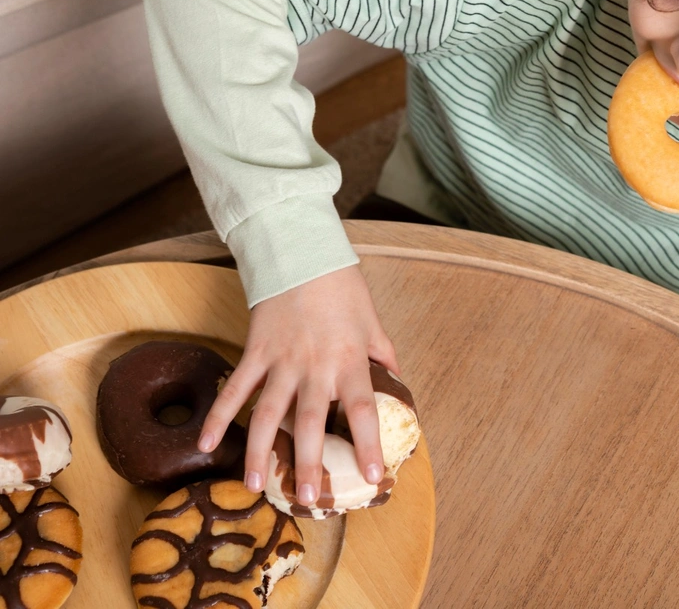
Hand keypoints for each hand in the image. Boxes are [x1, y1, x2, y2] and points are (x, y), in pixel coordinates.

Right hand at [197, 264, 401, 505]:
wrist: (302, 252)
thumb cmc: (342, 288)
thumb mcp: (372, 322)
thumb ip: (383, 356)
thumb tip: (397, 383)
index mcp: (349, 361)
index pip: (362, 411)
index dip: (367, 445)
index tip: (370, 476)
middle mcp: (315, 367)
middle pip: (312, 423)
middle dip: (311, 463)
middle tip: (309, 500)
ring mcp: (281, 361)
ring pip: (268, 414)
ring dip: (260, 452)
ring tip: (255, 486)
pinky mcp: (254, 351)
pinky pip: (235, 389)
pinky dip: (219, 416)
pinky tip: (206, 445)